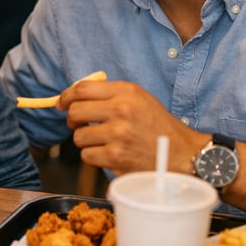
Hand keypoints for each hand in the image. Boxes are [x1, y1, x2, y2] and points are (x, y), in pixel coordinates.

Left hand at [59, 80, 208, 175]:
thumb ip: (112, 94)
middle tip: (80, 126)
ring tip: (103, 143)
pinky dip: (94, 157)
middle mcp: (121, 110)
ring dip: (86, 142)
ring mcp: (117, 134)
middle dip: (73, 121)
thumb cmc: (160, 128)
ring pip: (79, 137)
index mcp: (127, 92)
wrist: (183, 155)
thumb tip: (76, 96)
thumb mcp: (141, 99)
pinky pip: (87, 156)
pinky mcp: (116, 157)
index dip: (67, 96)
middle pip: (75, 112)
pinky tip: (109, 155)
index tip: (62, 103)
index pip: (83, 88)